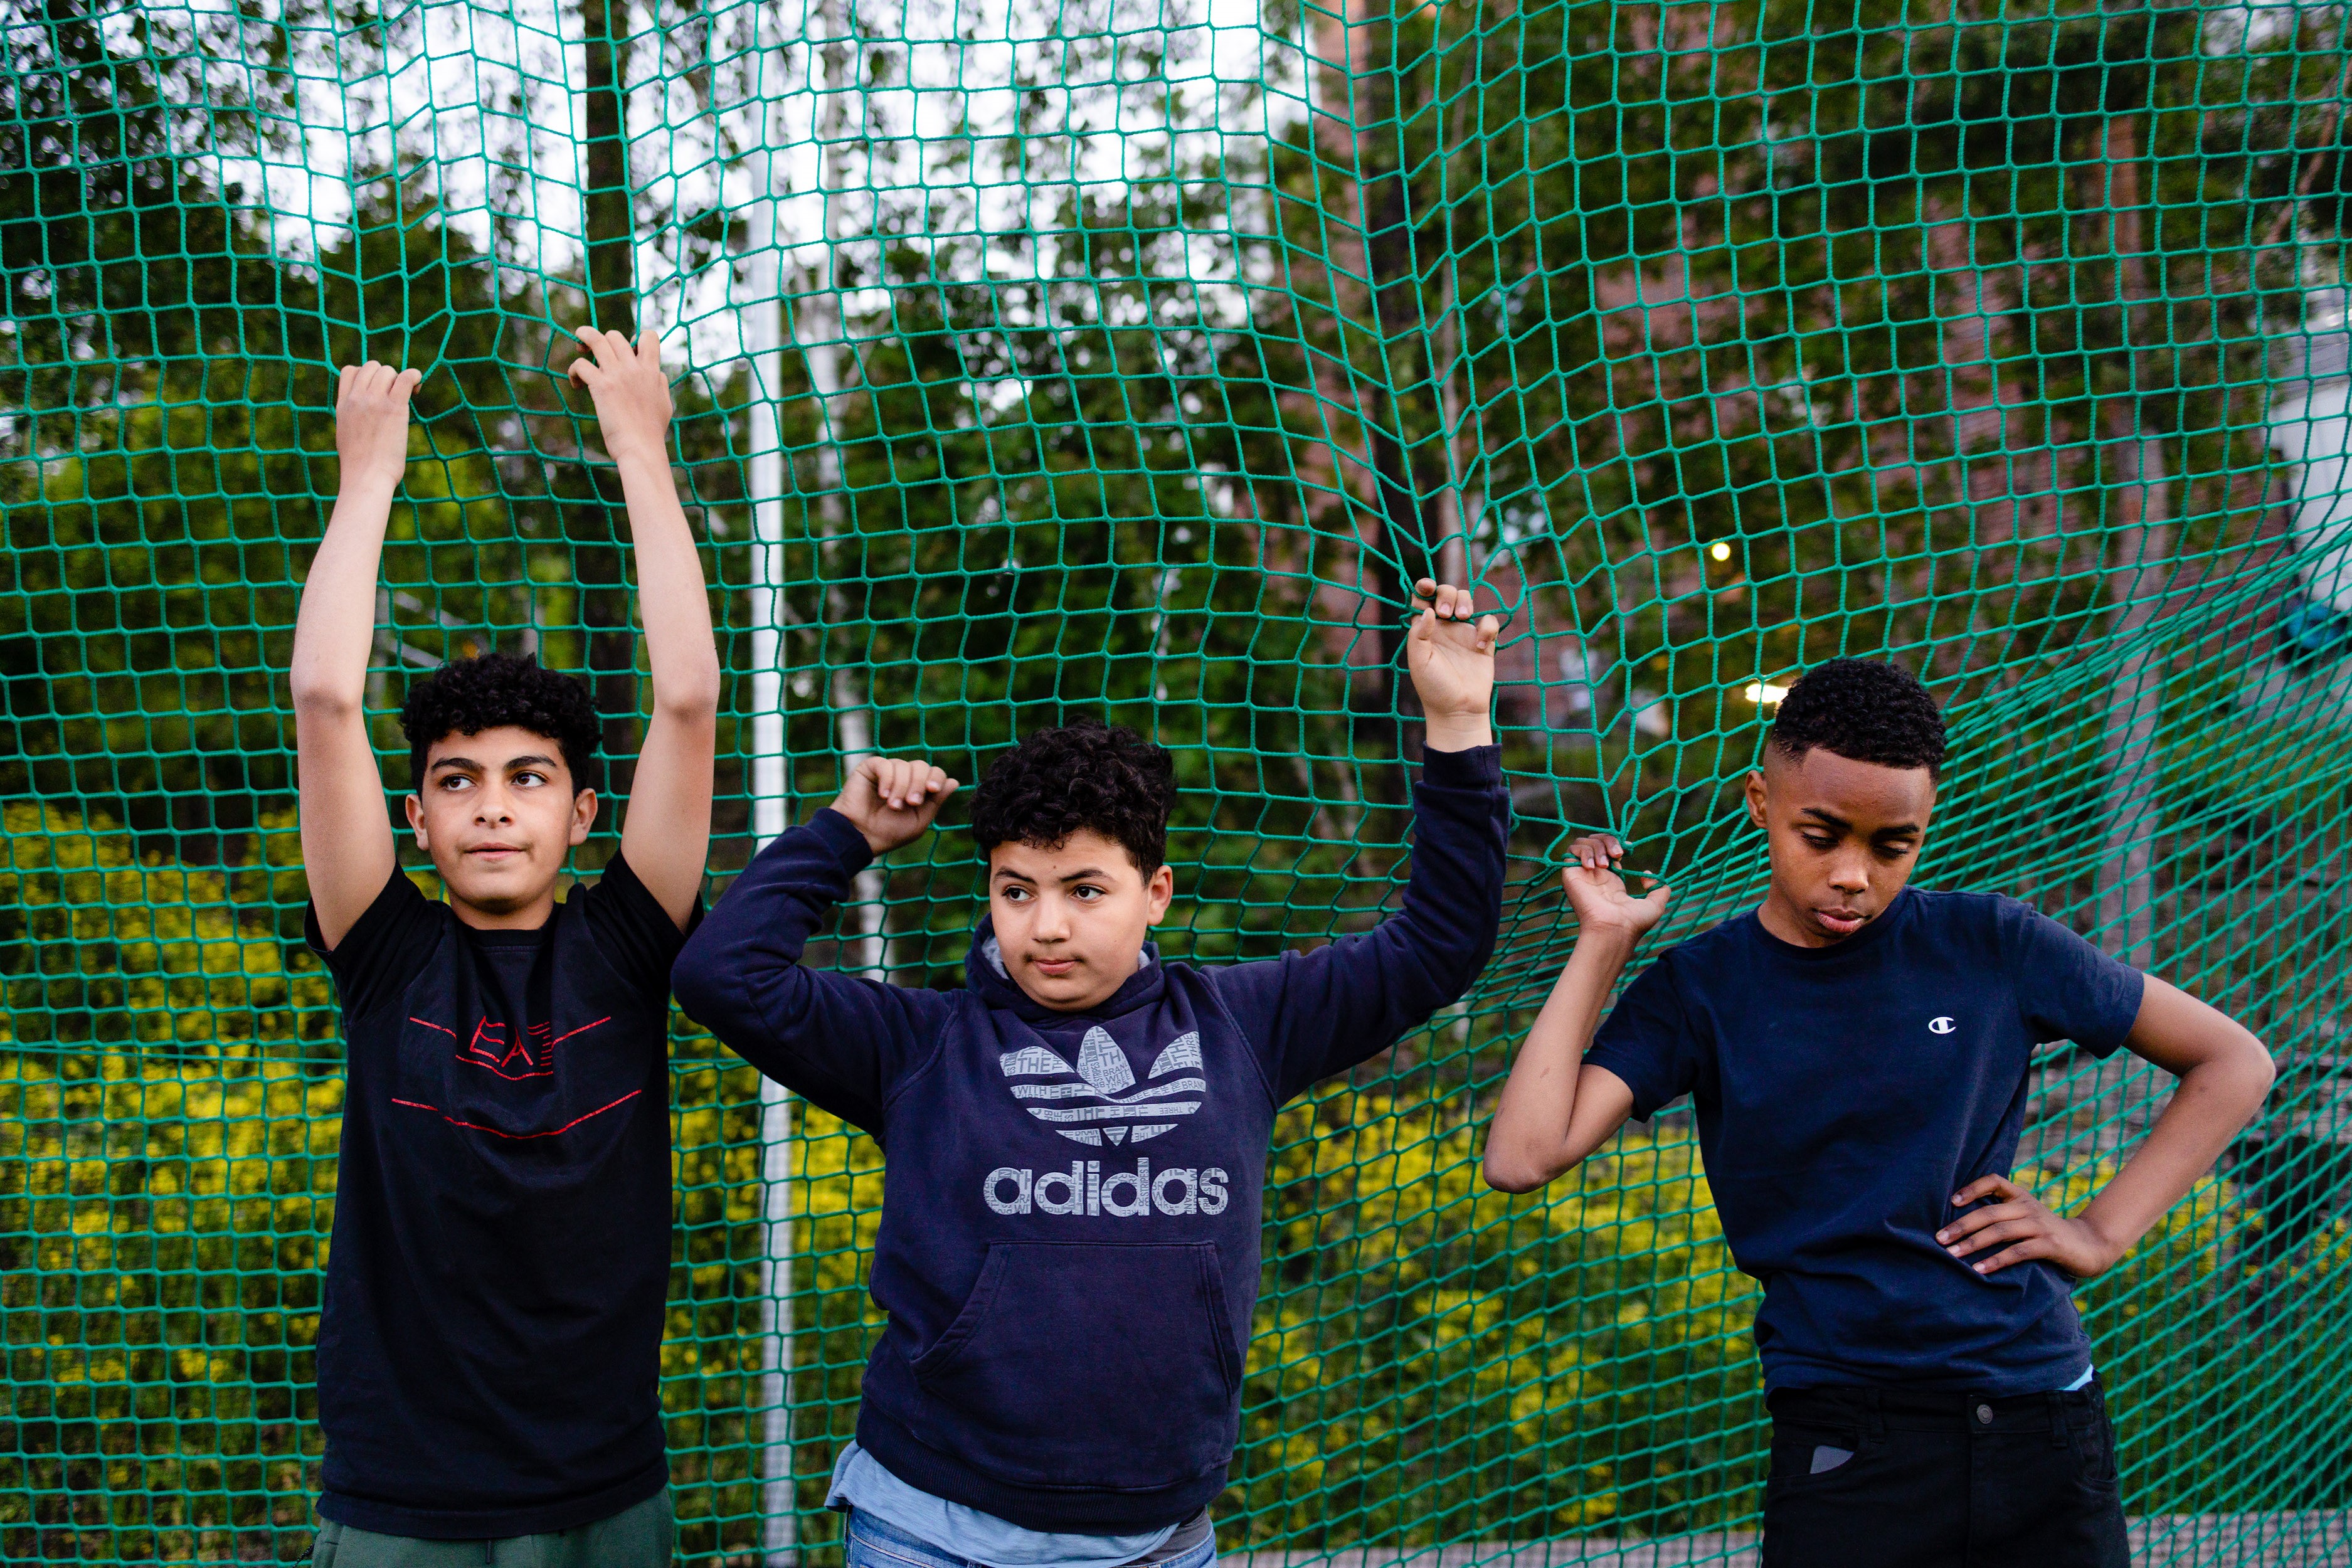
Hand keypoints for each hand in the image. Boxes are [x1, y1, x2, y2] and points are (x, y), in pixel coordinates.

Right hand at [335, 361, 421, 492]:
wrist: (366, 476)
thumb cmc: (359, 465)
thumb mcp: (345, 434)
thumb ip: (352, 418)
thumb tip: (363, 417)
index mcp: (342, 404)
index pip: (349, 371)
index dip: (365, 375)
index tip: (377, 389)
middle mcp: (356, 399)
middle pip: (371, 367)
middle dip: (385, 376)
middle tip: (395, 394)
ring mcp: (374, 401)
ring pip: (388, 371)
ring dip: (399, 379)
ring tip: (408, 396)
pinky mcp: (394, 407)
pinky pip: (406, 378)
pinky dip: (414, 375)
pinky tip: (418, 383)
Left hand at [568, 326, 673, 466]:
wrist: (641, 448)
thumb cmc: (652, 431)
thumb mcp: (664, 403)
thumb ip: (660, 383)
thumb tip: (657, 372)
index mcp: (651, 371)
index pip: (648, 336)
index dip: (634, 337)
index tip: (626, 350)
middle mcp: (634, 368)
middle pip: (614, 335)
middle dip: (602, 340)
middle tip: (593, 353)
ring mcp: (617, 375)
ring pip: (595, 339)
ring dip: (584, 338)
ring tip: (579, 347)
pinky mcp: (601, 386)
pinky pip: (581, 365)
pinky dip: (574, 371)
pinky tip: (576, 385)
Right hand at [830, 756, 960, 855]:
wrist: (861, 835)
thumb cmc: (889, 832)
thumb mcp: (919, 820)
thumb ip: (936, 801)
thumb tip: (954, 781)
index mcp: (919, 789)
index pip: (935, 773)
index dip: (936, 778)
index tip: (932, 790)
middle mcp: (905, 777)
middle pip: (922, 766)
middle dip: (918, 784)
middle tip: (911, 803)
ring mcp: (888, 771)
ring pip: (904, 766)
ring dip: (901, 788)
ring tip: (892, 806)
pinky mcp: (871, 768)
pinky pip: (886, 764)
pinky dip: (887, 779)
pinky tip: (882, 795)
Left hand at [1405, 578, 1499, 747]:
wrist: (1458, 709)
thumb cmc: (1434, 687)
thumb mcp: (1419, 662)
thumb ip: (1419, 634)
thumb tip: (1428, 610)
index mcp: (1424, 630)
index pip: (1422, 600)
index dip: (1424, 587)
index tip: (1427, 586)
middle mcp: (1443, 627)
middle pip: (1446, 594)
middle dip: (1447, 594)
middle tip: (1447, 614)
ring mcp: (1464, 633)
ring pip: (1466, 600)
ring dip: (1465, 601)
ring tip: (1462, 617)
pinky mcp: (1484, 642)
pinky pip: (1489, 621)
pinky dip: (1487, 627)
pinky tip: (1481, 645)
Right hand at [1560, 833, 1670, 938]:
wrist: (1614, 929)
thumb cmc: (1633, 922)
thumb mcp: (1655, 905)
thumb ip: (1659, 889)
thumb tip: (1648, 876)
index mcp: (1611, 881)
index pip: (1608, 851)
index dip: (1616, 844)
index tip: (1627, 848)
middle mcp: (1595, 875)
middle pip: (1596, 842)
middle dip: (1608, 840)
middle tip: (1618, 854)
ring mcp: (1582, 874)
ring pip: (1583, 843)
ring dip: (1597, 847)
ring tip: (1605, 864)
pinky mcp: (1571, 875)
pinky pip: (1571, 852)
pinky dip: (1584, 852)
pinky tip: (1593, 867)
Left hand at [1938, 1174, 2124, 1278]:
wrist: (2089, 1245)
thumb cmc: (2047, 1233)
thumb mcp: (2025, 1217)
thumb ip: (2002, 1215)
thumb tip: (1961, 1225)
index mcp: (2020, 1197)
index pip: (1994, 1181)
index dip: (1972, 1188)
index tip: (1951, 1202)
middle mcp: (2028, 1207)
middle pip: (1989, 1212)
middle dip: (1961, 1225)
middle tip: (1939, 1239)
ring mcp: (2039, 1225)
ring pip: (2000, 1232)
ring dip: (1973, 1244)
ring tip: (1953, 1255)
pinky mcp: (2050, 1245)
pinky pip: (2017, 1252)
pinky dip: (1996, 1261)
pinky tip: (1979, 1270)